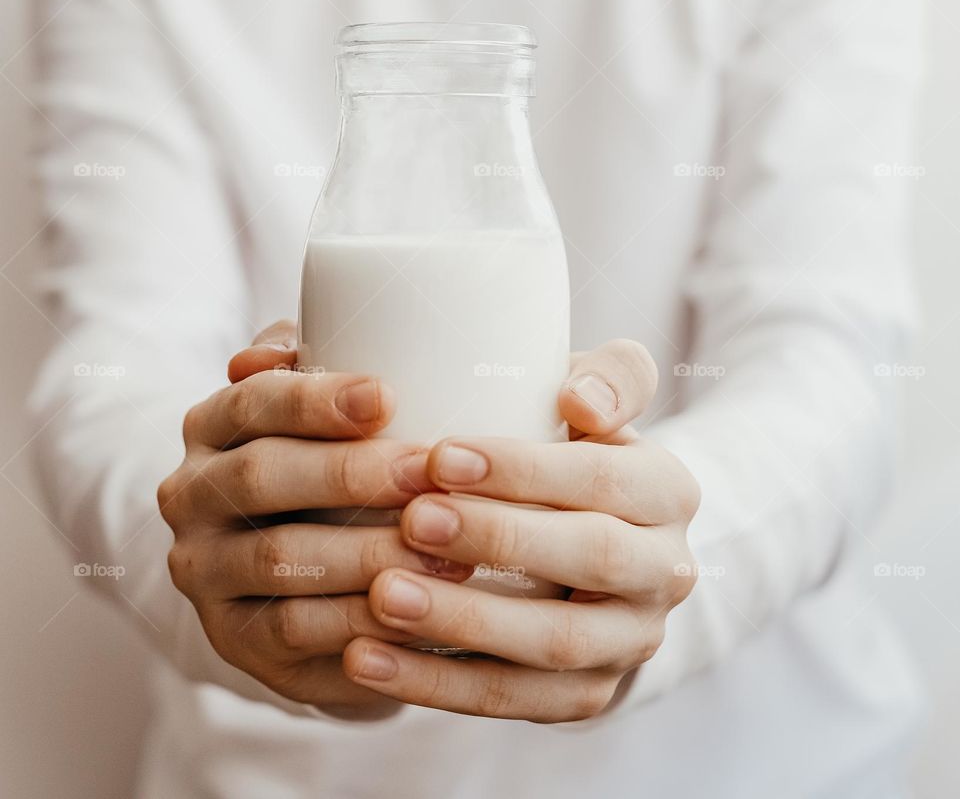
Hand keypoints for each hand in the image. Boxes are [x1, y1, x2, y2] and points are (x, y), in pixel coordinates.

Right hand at [157, 320, 470, 714]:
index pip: (253, 402)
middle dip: (350, 473)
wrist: (290, 571)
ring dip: (366, 553)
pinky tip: (417, 613)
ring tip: (445, 549)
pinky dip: (359, 624)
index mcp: (211, 426)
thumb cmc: (324, 462)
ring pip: (278, 560)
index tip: (387, 395)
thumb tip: (303, 339)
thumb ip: (313, 363)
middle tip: (425, 472)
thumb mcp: (315, 408)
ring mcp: (204, 572)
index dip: (315, 399)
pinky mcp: (233, 639)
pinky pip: (293, 633)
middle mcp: (191, 495)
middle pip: (261, 477)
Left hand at [342, 341, 700, 721]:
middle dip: (498, 538)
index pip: (604, 477)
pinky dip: (434, 685)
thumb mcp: (597, 401)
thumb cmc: (570, 450)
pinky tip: (364, 658)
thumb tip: (578, 399)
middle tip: (413, 518)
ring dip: (462, 622)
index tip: (440, 454)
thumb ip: (609, 377)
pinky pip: (511, 700)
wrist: (594, 548)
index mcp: (669, 489)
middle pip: (593, 558)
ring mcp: (630, 643)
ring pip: (553, 644)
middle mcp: (667, 571)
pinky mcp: (586, 697)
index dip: (524, 469)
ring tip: (380, 595)